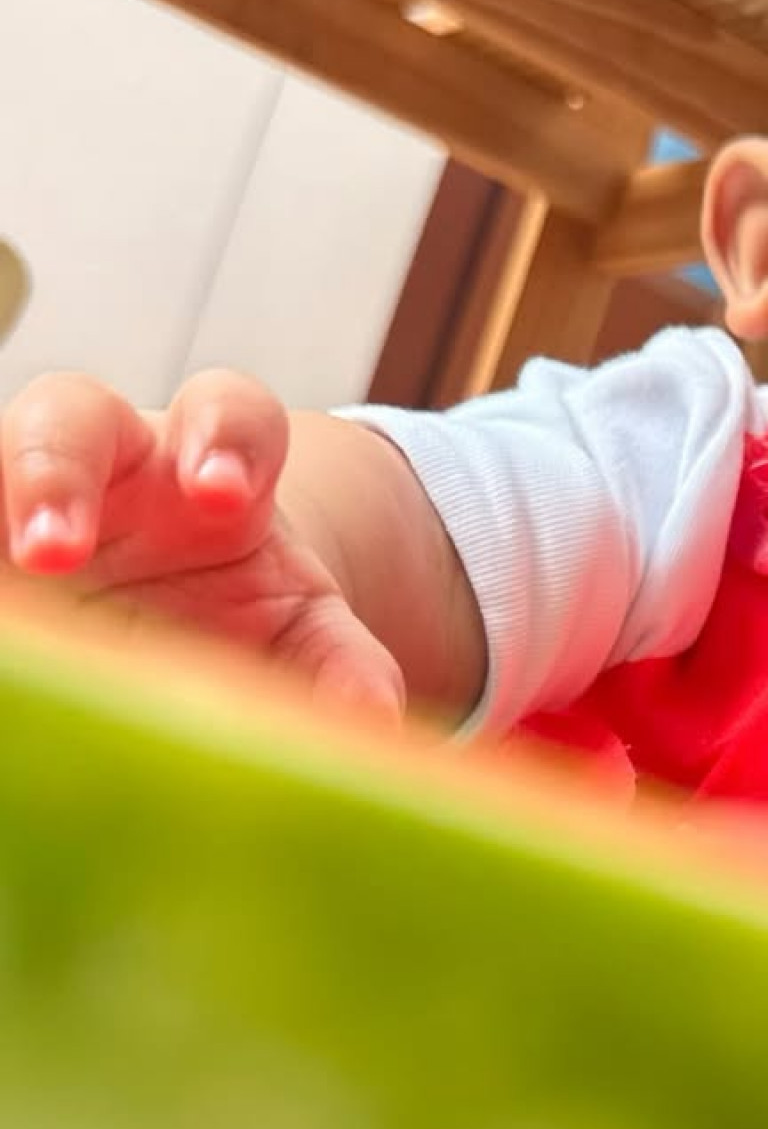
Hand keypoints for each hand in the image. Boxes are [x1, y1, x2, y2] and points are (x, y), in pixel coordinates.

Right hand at [1, 369, 403, 715]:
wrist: (179, 623)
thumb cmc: (243, 611)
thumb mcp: (300, 632)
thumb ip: (338, 663)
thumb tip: (370, 716)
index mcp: (210, 464)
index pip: (228, 412)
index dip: (225, 439)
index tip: (222, 494)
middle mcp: (108, 457)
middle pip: (71, 417)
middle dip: (57, 473)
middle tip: (53, 552)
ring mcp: (29, 495)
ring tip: (0, 602)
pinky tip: (1, 636)